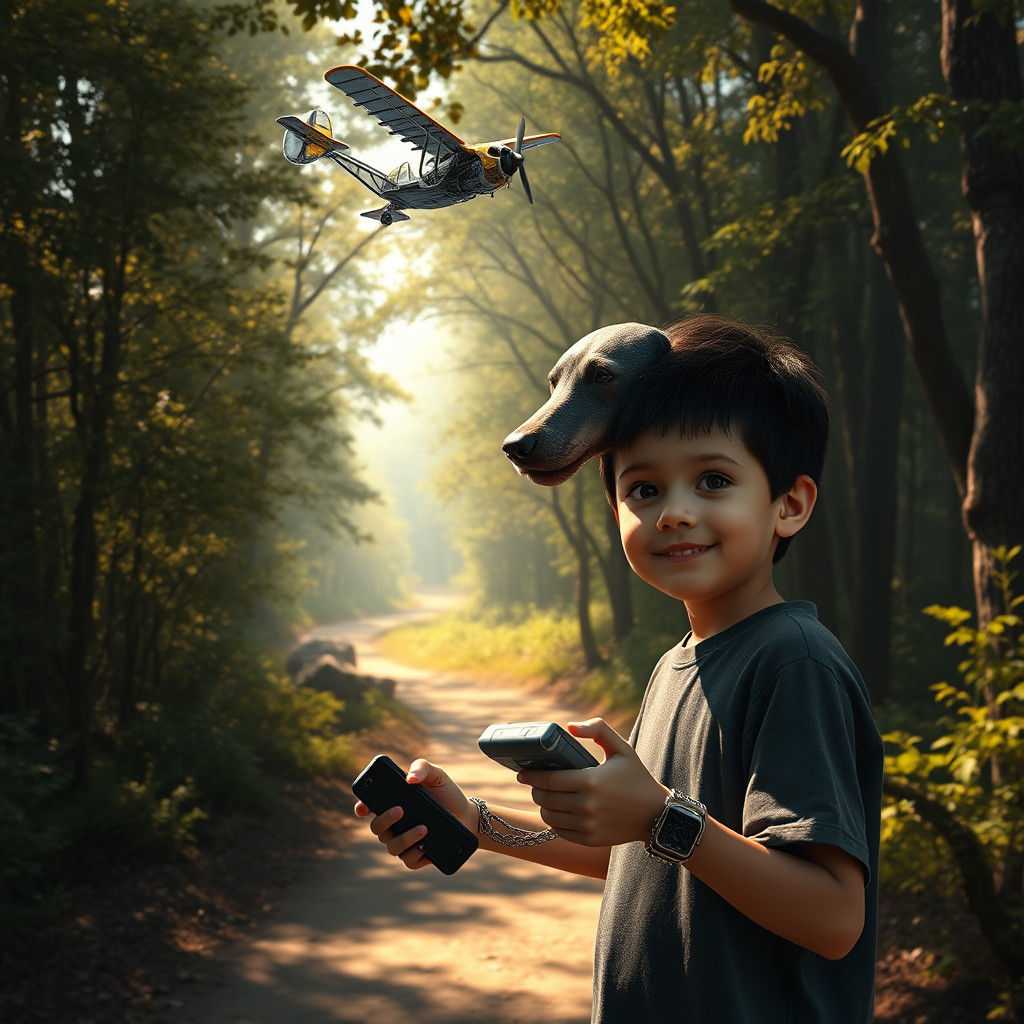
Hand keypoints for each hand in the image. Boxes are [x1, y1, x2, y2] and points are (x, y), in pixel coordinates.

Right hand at [353, 759, 476, 869]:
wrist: (467, 815)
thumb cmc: (446, 793)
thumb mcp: (436, 775)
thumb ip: (422, 767)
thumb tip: (409, 778)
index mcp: (393, 803)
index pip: (369, 807)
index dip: (361, 807)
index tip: (363, 807)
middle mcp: (395, 825)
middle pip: (377, 828)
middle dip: (385, 819)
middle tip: (400, 809)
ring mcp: (404, 842)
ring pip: (392, 847)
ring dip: (404, 838)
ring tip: (423, 828)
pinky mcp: (418, 857)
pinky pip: (409, 861)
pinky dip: (415, 854)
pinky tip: (425, 845)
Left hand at [517, 718, 667, 846]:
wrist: (656, 814)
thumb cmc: (636, 777)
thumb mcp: (621, 748)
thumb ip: (597, 729)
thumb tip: (569, 726)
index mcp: (590, 781)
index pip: (549, 779)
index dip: (531, 776)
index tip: (522, 772)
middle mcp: (586, 805)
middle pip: (545, 799)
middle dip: (535, 790)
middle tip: (534, 783)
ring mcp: (587, 825)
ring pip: (549, 817)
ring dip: (542, 806)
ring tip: (544, 797)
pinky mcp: (590, 839)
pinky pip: (560, 831)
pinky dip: (554, 822)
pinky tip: (556, 812)